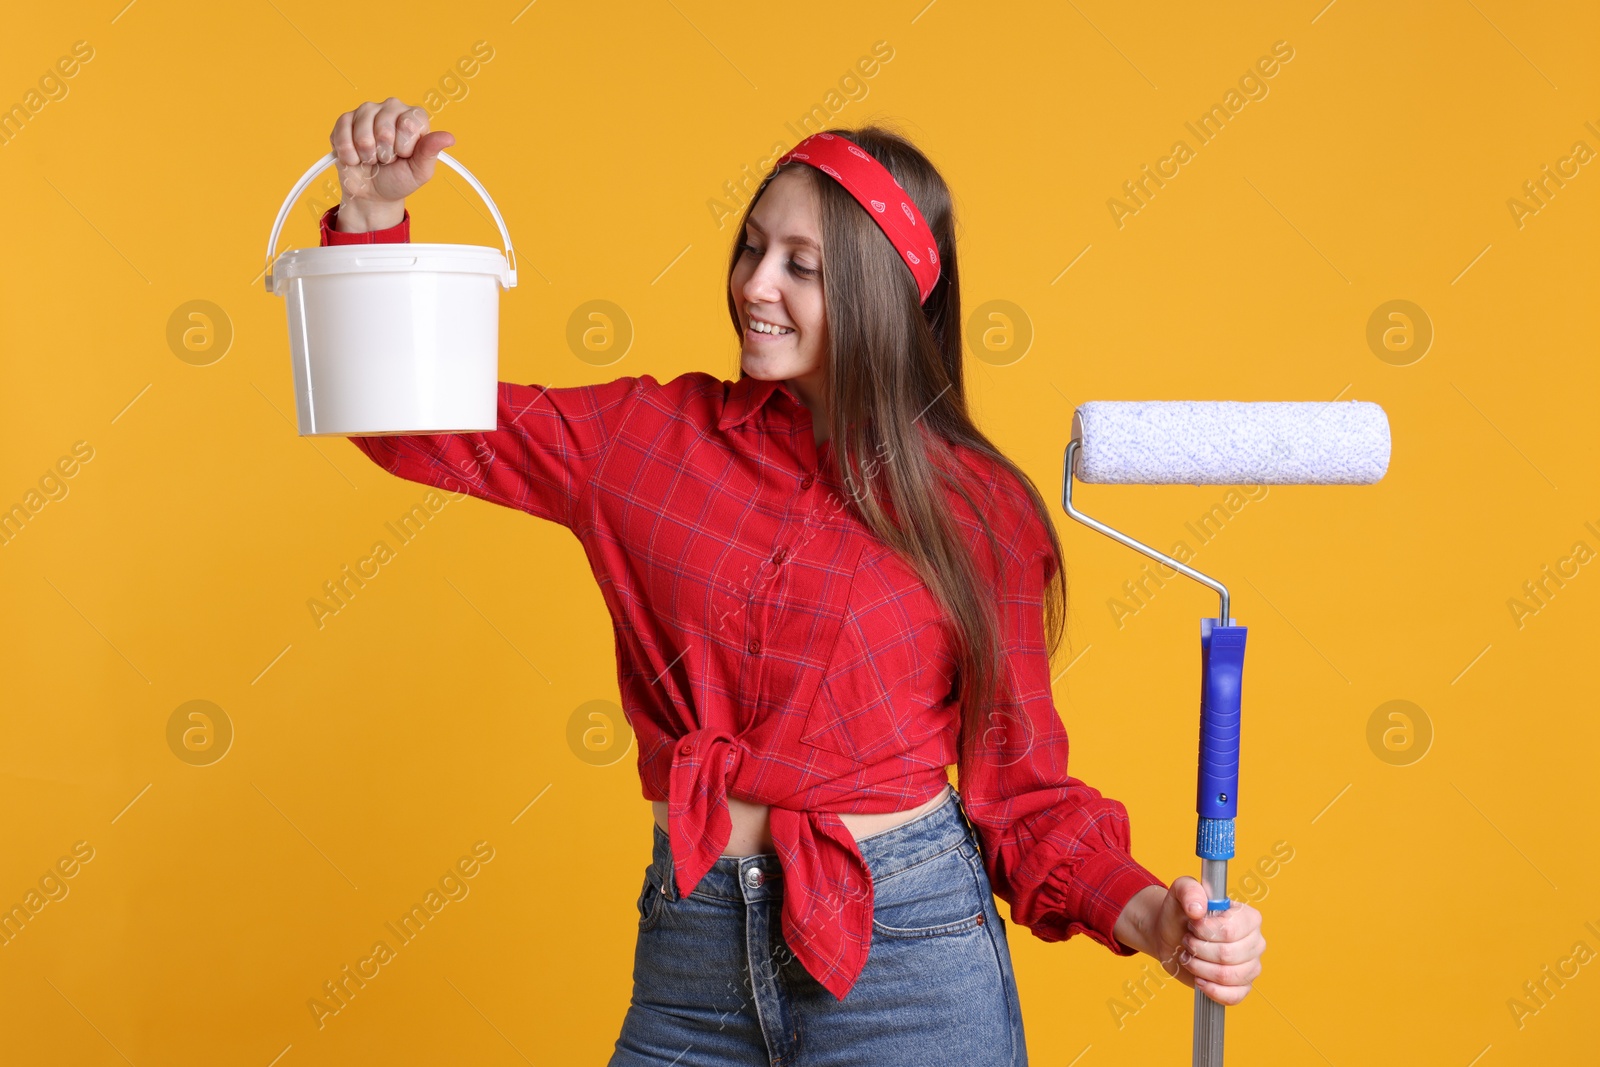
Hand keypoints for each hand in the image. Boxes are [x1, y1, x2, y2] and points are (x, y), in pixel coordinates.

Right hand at [327, 98, 453, 225]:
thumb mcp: (419, 171)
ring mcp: (367, 111)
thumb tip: (449, 138)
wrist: (372, 194)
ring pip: (362, 129)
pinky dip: (349, 153)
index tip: (404, 155)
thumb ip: (430, 152)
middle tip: (387, 159)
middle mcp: (392, 108)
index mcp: (414, 118)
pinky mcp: (345, 120)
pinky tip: (356, 158)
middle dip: (385, 152)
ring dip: (367, 154)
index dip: (405, 145)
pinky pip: (342, 132)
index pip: (410, 122)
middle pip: (384, 126)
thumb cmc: (399, 180)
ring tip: (372, 159)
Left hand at [1116, 877, 1264, 1005]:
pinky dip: (1211, 990)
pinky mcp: (1241, 986)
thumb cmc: (1180, 913)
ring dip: (1199, 968)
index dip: (1206, 931)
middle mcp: (1255, 941)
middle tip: (1188, 940)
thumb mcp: (1180, 891)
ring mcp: (1251, 966)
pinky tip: (1199, 979)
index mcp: (1248, 917)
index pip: (1231, 931)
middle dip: (1198, 949)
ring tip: (1189, 956)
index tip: (1192, 925)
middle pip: (1227, 955)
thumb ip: (1189, 890)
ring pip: (1227, 976)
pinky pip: (1233, 996)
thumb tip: (1198, 909)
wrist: (1170, 935)